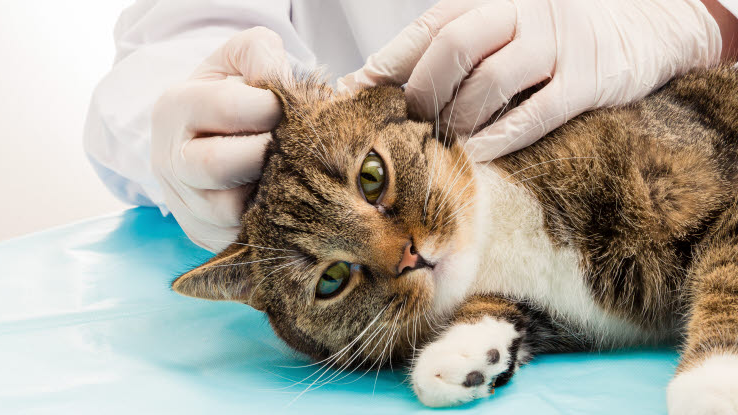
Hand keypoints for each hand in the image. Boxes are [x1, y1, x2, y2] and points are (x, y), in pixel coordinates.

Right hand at [151, 27, 290, 251]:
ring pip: (230, 212)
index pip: (227, 107)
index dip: (271, 106)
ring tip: (287, 174)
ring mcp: (183, 204)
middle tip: (291, 146)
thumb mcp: (240, 58)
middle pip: (217, 166)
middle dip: (265, 155)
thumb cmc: (234, 93)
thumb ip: (260, 52)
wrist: (211, 135)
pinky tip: (282, 201)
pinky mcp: (203, 235)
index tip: (288, 107)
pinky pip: (239, 239)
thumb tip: (277, 81)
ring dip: (269, 194)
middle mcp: (170, 160)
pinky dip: (267, 223)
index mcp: (175, 108)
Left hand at [337, 0, 720, 160]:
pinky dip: (499, 138)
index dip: (392, 59)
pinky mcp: (590, 80)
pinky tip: (477, 154)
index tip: (360, 89)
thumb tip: (378, 79)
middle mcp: (525, 11)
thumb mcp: (505, 25)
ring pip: (492, 82)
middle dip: (423, 90)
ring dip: (459, 119)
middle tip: (411, 121)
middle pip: (455, 46)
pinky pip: (536, 113)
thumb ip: (454, 46)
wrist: (645, 26)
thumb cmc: (554, 35)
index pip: (431, 25)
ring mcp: (559, 43)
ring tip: (445, 140)